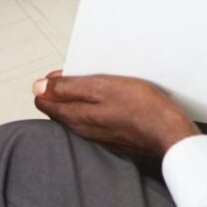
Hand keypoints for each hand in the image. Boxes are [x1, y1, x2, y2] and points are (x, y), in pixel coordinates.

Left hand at [33, 72, 198, 155]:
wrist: (168, 132)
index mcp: (74, 116)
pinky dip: (96, 104)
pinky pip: (94, 118)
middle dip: (64, 88)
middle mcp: (81, 129)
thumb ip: (69, 87)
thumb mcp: (102, 87)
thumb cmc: (141, 109)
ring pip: (77, 112)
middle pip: (60, 107)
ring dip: (81, 95)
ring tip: (98, 80)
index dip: (51, 83)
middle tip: (80, 72)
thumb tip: (38, 87)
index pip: (45, 101)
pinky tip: (111, 96)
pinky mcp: (112, 135)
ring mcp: (97, 134)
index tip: (65, 71)